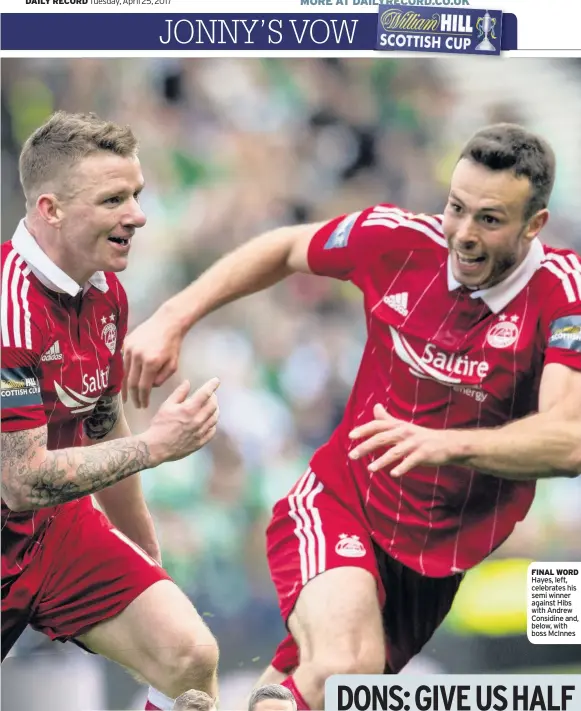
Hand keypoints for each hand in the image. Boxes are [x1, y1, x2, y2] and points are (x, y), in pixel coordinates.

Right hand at [123, 310, 183, 408]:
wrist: (167, 322)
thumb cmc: (173, 344)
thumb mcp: (173, 365)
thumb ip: (161, 379)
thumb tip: (150, 387)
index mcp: (151, 362)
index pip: (143, 386)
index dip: (142, 398)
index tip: (143, 405)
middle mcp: (137, 356)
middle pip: (131, 382)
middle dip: (133, 396)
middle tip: (135, 404)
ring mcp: (129, 349)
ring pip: (124, 372)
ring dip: (125, 386)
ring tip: (127, 396)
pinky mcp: (126, 343)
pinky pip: (123, 362)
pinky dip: (124, 372)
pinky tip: (125, 380)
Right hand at [145, 378, 219, 464]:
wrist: (156, 447)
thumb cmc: (160, 425)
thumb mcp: (166, 405)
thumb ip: (179, 393)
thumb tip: (187, 383)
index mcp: (189, 409)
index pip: (206, 393)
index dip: (212, 385)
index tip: (216, 381)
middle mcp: (198, 420)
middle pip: (213, 405)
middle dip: (214, 397)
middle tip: (211, 395)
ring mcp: (200, 432)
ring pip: (214, 418)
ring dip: (215, 410)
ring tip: (211, 407)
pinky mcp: (200, 442)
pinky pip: (212, 431)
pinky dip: (213, 424)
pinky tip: (209, 422)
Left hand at [348, 404, 469, 476]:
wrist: (447, 444)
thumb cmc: (421, 436)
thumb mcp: (403, 426)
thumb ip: (387, 419)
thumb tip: (375, 406)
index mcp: (398, 426)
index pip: (377, 425)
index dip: (364, 429)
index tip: (350, 436)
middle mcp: (404, 432)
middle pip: (382, 438)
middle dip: (366, 446)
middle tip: (352, 455)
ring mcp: (414, 443)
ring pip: (395, 451)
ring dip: (382, 460)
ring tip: (370, 469)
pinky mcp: (424, 454)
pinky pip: (411, 461)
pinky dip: (402, 467)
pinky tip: (393, 474)